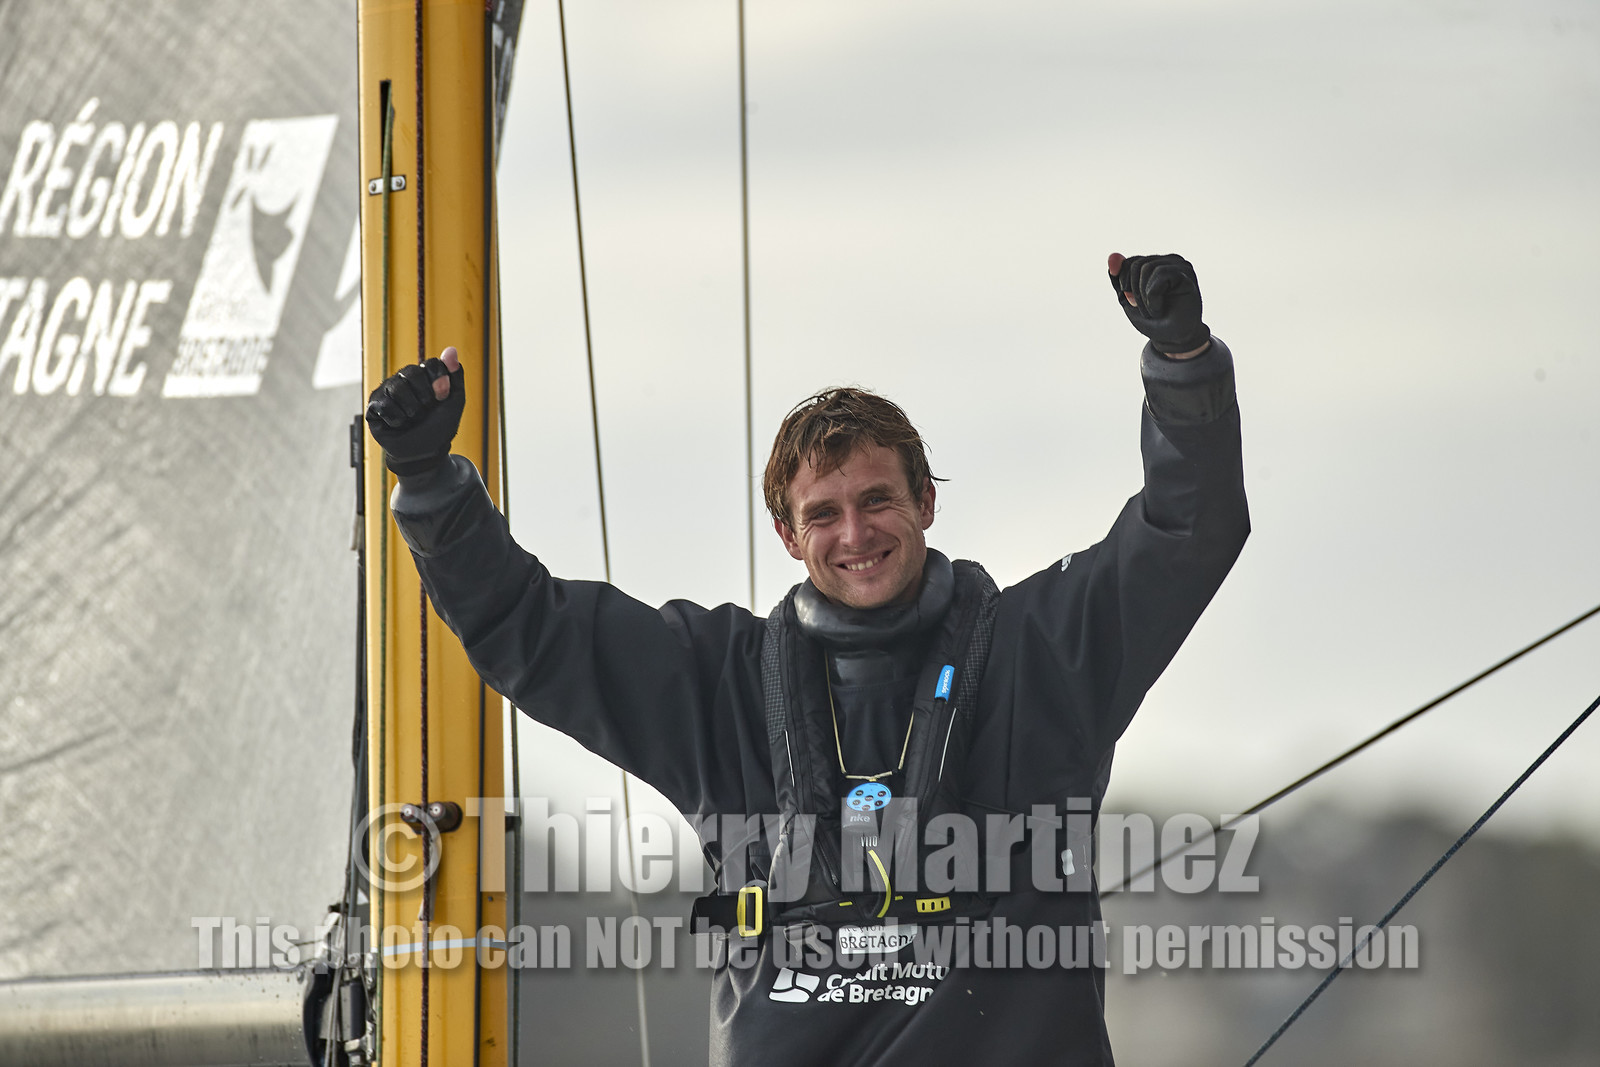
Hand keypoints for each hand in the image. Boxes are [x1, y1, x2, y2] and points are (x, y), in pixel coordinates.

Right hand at [365, 346, 464, 475]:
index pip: (431, 364)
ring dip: (411, 410)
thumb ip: (454, 375)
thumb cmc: (440, 427)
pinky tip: (399, 425)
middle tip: (425, 411)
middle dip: (424, 398)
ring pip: (397, 387)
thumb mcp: (455, 401)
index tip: (442, 398)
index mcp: (425, 375)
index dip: (439, 381)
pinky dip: (397, 419)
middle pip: (412, 373)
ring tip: (412, 419)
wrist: (424, 454)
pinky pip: (385, 404)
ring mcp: (388, 390)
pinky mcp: (374, 404)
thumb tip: (451, 350)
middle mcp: (404, 378)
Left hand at [1108, 253, 1209, 357]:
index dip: (1124, 285)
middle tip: (1147, 310)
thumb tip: (1112, 256)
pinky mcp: (1186, 273)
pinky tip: (1160, 308)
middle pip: (1135, 264)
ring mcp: (1179, 265)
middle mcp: (1168, 261)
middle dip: (1133, 292)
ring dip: (1144, 298)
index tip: (1132, 302)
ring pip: (1146, 268)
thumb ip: (1118, 277)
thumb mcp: (1127, 297)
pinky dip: (1153, 297)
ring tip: (1155, 310)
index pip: (1128, 263)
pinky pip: (1159, 275)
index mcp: (1155, 264)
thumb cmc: (1153, 320)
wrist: (1173, 340)